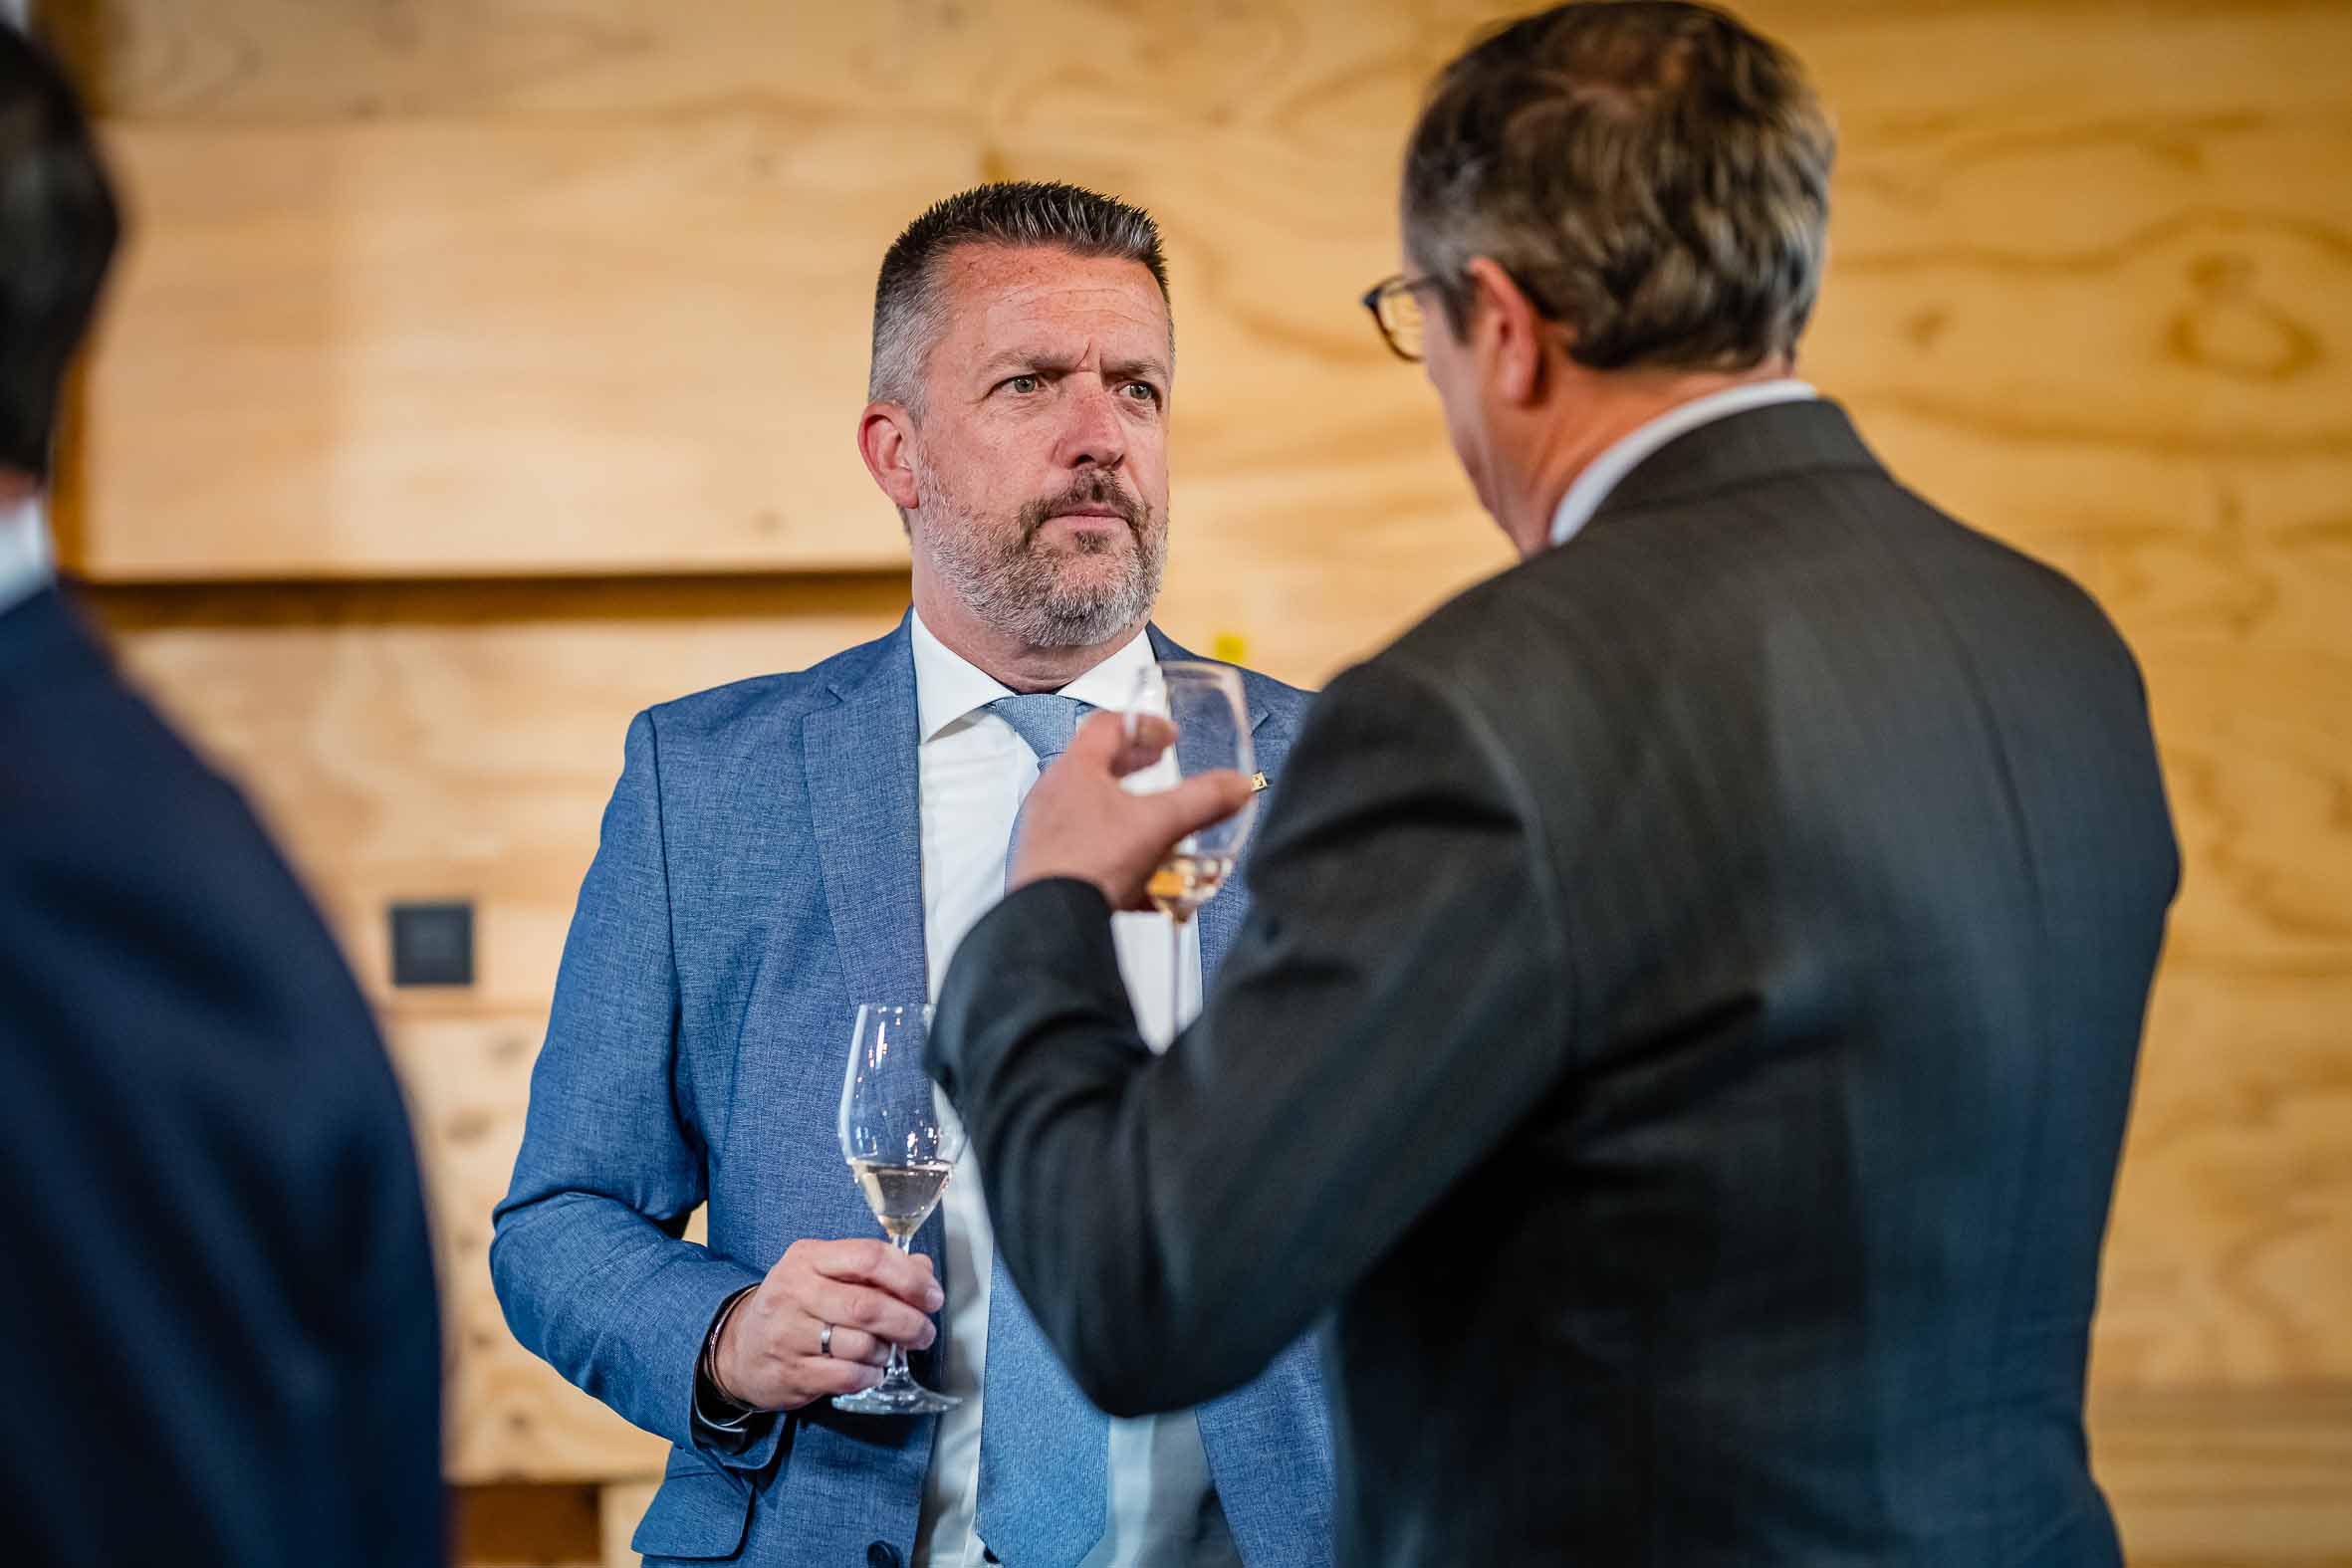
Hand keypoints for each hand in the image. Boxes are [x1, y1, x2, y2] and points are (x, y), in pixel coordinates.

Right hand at [713, 1238, 944, 1410]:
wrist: (740, 1349)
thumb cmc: (795, 1306)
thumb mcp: (826, 1273)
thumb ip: (875, 1269)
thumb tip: (923, 1270)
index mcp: (809, 1258)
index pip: (869, 1257)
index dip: (909, 1278)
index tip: (931, 1296)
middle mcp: (795, 1291)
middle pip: (867, 1305)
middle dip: (908, 1321)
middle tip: (924, 1332)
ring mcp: (789, 1333)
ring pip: (860, 1344)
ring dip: (887, 1351)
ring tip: (887, 1351)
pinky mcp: (790, 1372)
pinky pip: (846, 1376)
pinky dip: (870, 1375)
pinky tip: (871, 1371)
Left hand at [1011, 712, 1252, 909]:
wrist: (1053, 918)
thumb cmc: (1090, 864)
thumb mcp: (1159, 825)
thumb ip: (1202, 801)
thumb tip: (1236, 786)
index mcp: (1076, 770)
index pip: (1107, 725)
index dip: (1143, 725)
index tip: (1167, 735)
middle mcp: (1055, 795)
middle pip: (1097, 765)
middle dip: (1134, 765)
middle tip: (1159, 765)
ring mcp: (1047, 830)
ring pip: (1091, 809)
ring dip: (1127, 811)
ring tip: (1156, 825)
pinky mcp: (1048, 864)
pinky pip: (1087, 848)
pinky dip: (1116, 852)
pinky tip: (1143, 878)